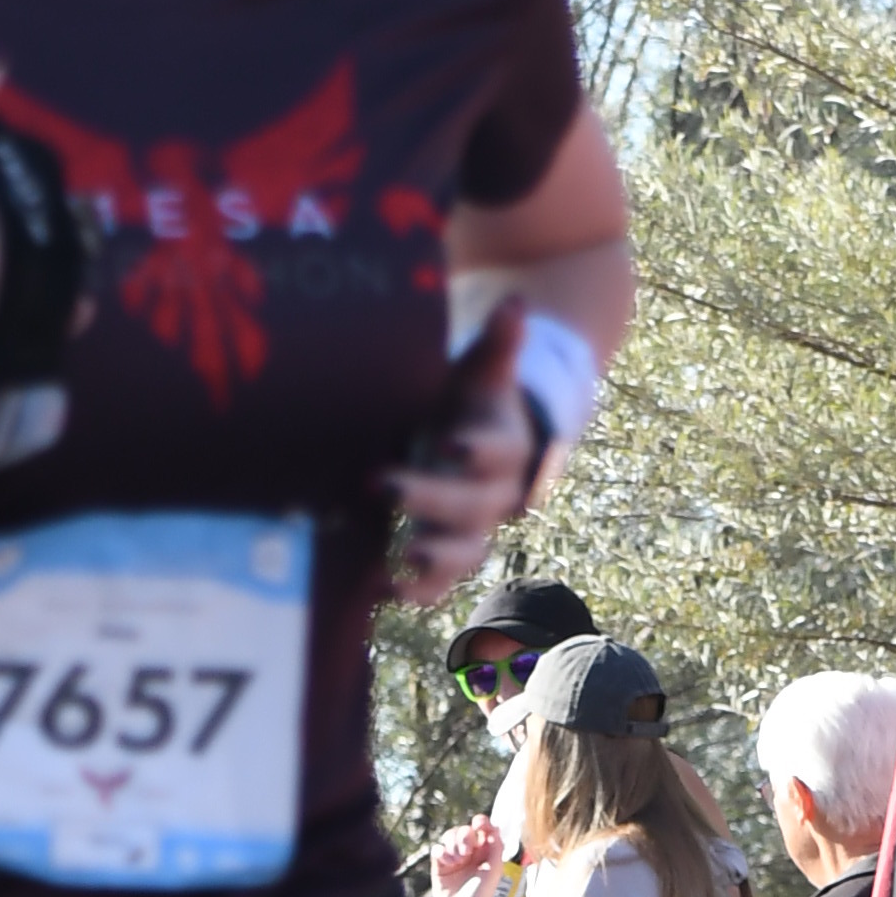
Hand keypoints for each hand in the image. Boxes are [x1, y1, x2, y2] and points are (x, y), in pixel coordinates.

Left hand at [386, 300, 539, 604]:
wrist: (484, 443)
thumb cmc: (475, 401)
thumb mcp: (484, 371)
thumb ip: (499, 344)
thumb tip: (514, 305)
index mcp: (505, 446)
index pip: (498, 451)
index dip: (478, 452)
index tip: (449, 445)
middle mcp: (495, 494)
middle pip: (472, 506)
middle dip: (430, 500)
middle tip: (381, 486)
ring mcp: (472, 528)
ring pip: (466, 553)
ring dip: (434, 562)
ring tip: (397, 563)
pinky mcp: (448, 553)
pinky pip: (440, 582)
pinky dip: (417, 591)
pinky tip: (383, 591)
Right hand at [428, 813, 507, 896]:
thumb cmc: (481, 896)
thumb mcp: (494, 870)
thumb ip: (496, 848)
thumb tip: (494, 828)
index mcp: (485, 851)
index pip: (482, 828)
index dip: (480, 821)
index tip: (479, 823)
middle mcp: (470, 852)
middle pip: (463, 830)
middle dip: (464, 836)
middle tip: (466, 852)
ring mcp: (454, 858)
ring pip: (448, 836)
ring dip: (452, 844)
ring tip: (456, 861)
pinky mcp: (439, 865)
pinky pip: (436, 849)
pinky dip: (441, 851)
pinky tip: (446, 863)